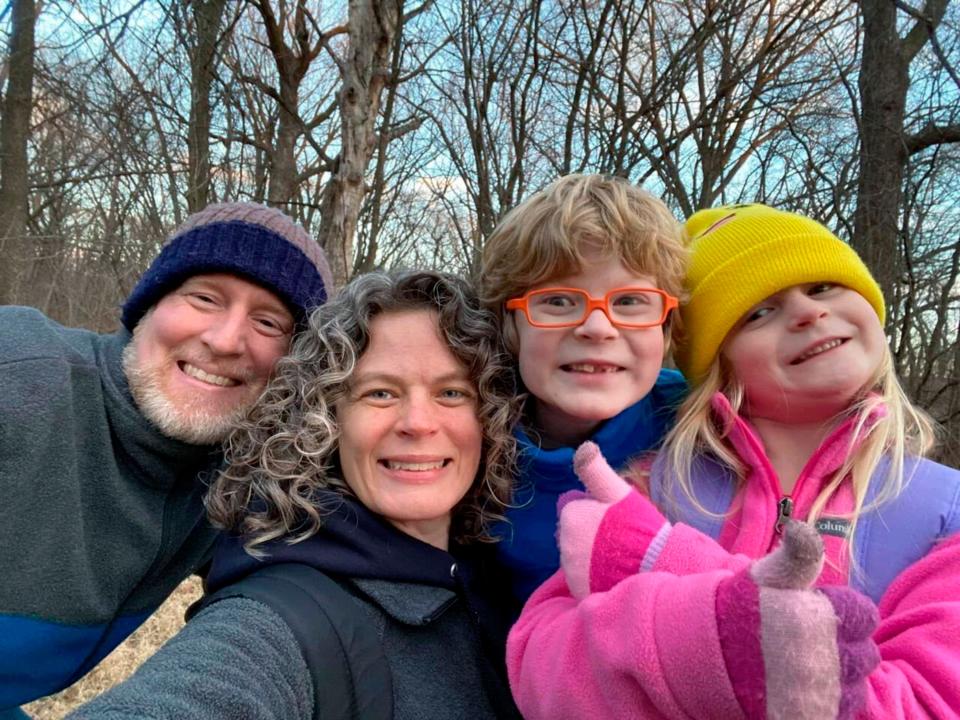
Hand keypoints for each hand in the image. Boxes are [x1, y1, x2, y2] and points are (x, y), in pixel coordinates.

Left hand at [557, 441, 669, 599]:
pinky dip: (596, 580)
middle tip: (621, 538)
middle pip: (574, 535)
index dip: (596, 513)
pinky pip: (584, 582)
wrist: (656, 568)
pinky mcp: (580, 592)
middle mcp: (563, 544)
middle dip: (591, 535)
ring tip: (622, 557)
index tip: (616, 519)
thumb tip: (583, 446)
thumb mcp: (618, 491)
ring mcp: (570, 571)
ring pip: (579, 559)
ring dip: (593, 558)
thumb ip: (595, 469)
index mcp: (569, 515)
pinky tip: (616, 576)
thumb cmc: (639, 526)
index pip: (574, 510)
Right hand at [716, 521, 878, 719]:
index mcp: (819, 617)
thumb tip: (803, 528)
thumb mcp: (765, 574)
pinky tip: (805, 689)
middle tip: (812, 642)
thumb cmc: (740, 608)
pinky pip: (841, 711)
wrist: (704, 654)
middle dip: (846, 646)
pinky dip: (830, 703)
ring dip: (842, 677)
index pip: (864, 614)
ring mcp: (819, 693)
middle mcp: (824, 658)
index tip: (820, 613)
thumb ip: (797, 554)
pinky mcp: (809, 718)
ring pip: (857, 686)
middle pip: (866, 653)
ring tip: (809, 666)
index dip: (844, 612)